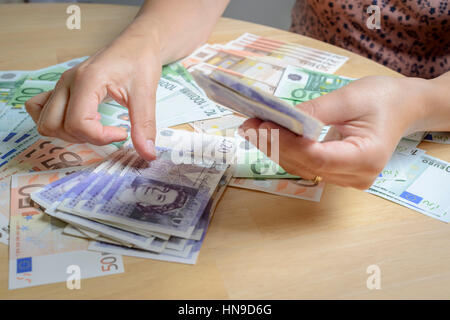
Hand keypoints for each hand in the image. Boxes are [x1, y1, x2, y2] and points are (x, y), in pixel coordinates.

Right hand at [25, 26, 161, 159]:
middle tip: (109, 133)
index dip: (100, 137)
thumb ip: (144, 125)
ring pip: (45, 122)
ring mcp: (61, 85)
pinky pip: (40, 109)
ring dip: (68, 134)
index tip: (122, 133)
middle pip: (55, 126)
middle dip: (84, 138)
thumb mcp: (147, 93)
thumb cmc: (140, 61)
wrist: (137, 44)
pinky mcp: (62, 88)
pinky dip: (55, 123)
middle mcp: (67, 82)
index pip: (77, 123)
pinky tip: (79, 122)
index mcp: (87, 80)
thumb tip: (148, 154)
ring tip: (96, 129)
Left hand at [239, 76, 431, 188]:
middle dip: (274, 144)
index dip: (287, 143)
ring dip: (275, 148)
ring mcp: (346, 178)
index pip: (317, 157)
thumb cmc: (383, 98)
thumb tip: (283, 119)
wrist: (403, 108)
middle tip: (249, 124)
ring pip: (301, 168)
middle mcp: (356, 176)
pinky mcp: (338, 173)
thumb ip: (316, 110)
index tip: (263, 125)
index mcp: (366, 157)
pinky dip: (286, 150)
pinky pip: (306, 165)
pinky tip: (269, 137)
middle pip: (305, 165)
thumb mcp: (350, 97)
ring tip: (252, 128)